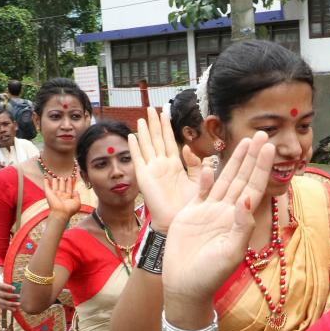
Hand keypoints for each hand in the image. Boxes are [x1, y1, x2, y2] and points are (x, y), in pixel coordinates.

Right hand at [0, 277, 20, 310]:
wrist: (1, 289)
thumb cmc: (7, 283)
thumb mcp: (9, 280)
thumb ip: (13, 279)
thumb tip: (22, 276)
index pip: (1, 285)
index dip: (7, 287)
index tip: (15, 288)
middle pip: (2, 295)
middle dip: (11, 296)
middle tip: (19, 296)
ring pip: (3, 302)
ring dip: (11, 303)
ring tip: (19, 304)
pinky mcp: (0, 304)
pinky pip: (3, 307)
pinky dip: (9, 308)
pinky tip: (15, 309)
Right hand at [44, 176, 79, 218]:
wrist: (60, 212)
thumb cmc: (70, 209)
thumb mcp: (77, 203)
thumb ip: (77, 196)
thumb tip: (75, 190)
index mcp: (68, 197)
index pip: (69, 188)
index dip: (69, 183)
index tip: (70, 178)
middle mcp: (61, 195)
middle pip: (62, 186)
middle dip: (62, 181)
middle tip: (62, 177)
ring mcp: (54, 194)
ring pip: (55, 186)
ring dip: (55, 182)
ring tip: (55, 177)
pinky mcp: (48, 193)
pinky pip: (47, 187)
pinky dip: (46, 183)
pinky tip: (45, 178)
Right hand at [128, 106, 197, 232]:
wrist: (175, 222)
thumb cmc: (188, 207)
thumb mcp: (198, 182)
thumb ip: (196, 165)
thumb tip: (188, 148)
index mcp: (175, 167)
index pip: (170, 142)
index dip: (167, 127)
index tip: (164, 113)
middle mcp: (161, 166)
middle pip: (157, 140)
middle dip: (154, 124)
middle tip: (151, 108)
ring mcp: (151, 171)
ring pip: (147, 146)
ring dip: (144, 131)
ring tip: (141, 117)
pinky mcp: (144, 177)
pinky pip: (138, 159)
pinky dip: (134, 147)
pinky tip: (131, 136)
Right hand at [162, 132, 274, 318]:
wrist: (185, 286)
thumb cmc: (210, 275)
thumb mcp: (230, 252)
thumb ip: (241, 226)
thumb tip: (248, 199)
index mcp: (239, 220)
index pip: (253, 188)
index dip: (261, 167)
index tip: (268, 147)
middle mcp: (226, 212)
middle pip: (242, 179)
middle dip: (252, 157)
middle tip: (262, 134)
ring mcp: (208, 212)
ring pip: (224, 180)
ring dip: (233, 161)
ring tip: (243, 141)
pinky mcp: (190, 214)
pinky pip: (200, 191)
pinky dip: (205, 177)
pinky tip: (210, 162)